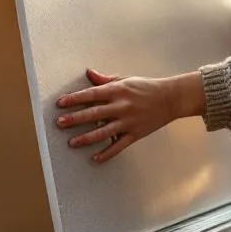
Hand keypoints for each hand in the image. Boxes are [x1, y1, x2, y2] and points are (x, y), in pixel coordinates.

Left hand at [55, 69, 205, 162]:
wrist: (170, 98)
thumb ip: (105, 80)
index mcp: (117, 91)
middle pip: (94, 114)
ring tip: (72, 142)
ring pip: (104, 132)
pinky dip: (107, 153)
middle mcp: (122, 106)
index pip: (91, 94)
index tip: (60, 103)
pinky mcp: (135, 133)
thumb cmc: (145, 88)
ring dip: (86, 138)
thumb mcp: (125, 80)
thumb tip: (89, 73)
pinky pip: (119, 146)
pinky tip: (95, 158)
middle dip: (75, 118)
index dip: (75, 99)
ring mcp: (128, 121)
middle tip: (60, 123)